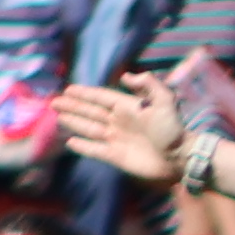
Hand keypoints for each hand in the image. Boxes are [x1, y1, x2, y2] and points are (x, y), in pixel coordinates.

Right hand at [56, 78, 181, 184]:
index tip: (68, 89)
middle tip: (54, 102)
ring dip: (75, 123)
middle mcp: (119, 122)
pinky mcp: (116, 157)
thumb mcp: (166, 102)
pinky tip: (70, 142)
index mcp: (128, 108)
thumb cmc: (172, 130)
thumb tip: (126, 76)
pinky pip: (95, 150)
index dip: (85, 94)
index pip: (101, 98)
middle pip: (91, 112)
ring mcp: (117, 139)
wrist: (180, 158)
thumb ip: (149, 85)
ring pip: (90, 129)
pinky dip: (83, 146)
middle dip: (73, 106)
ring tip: (59, 117)